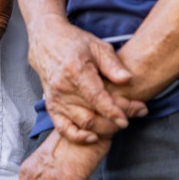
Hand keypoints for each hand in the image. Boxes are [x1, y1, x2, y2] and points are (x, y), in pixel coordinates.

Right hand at [26, 15, 145, 143]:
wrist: (47, 42)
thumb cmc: (76, 43)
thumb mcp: (98, 47)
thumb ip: (113, 65)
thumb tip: (128, 80)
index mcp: (75, 70)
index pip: (97, 97)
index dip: (113, 110)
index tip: (129, 117)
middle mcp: (63, 88)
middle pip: (91, 114)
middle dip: (114, 122)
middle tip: (131, 119)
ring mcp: (55, 99)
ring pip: (81, 123)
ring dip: (102, 129)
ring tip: (117, 125)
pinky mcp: (51, 106)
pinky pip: (63, 128)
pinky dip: (78, 136)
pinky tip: (93, 137)